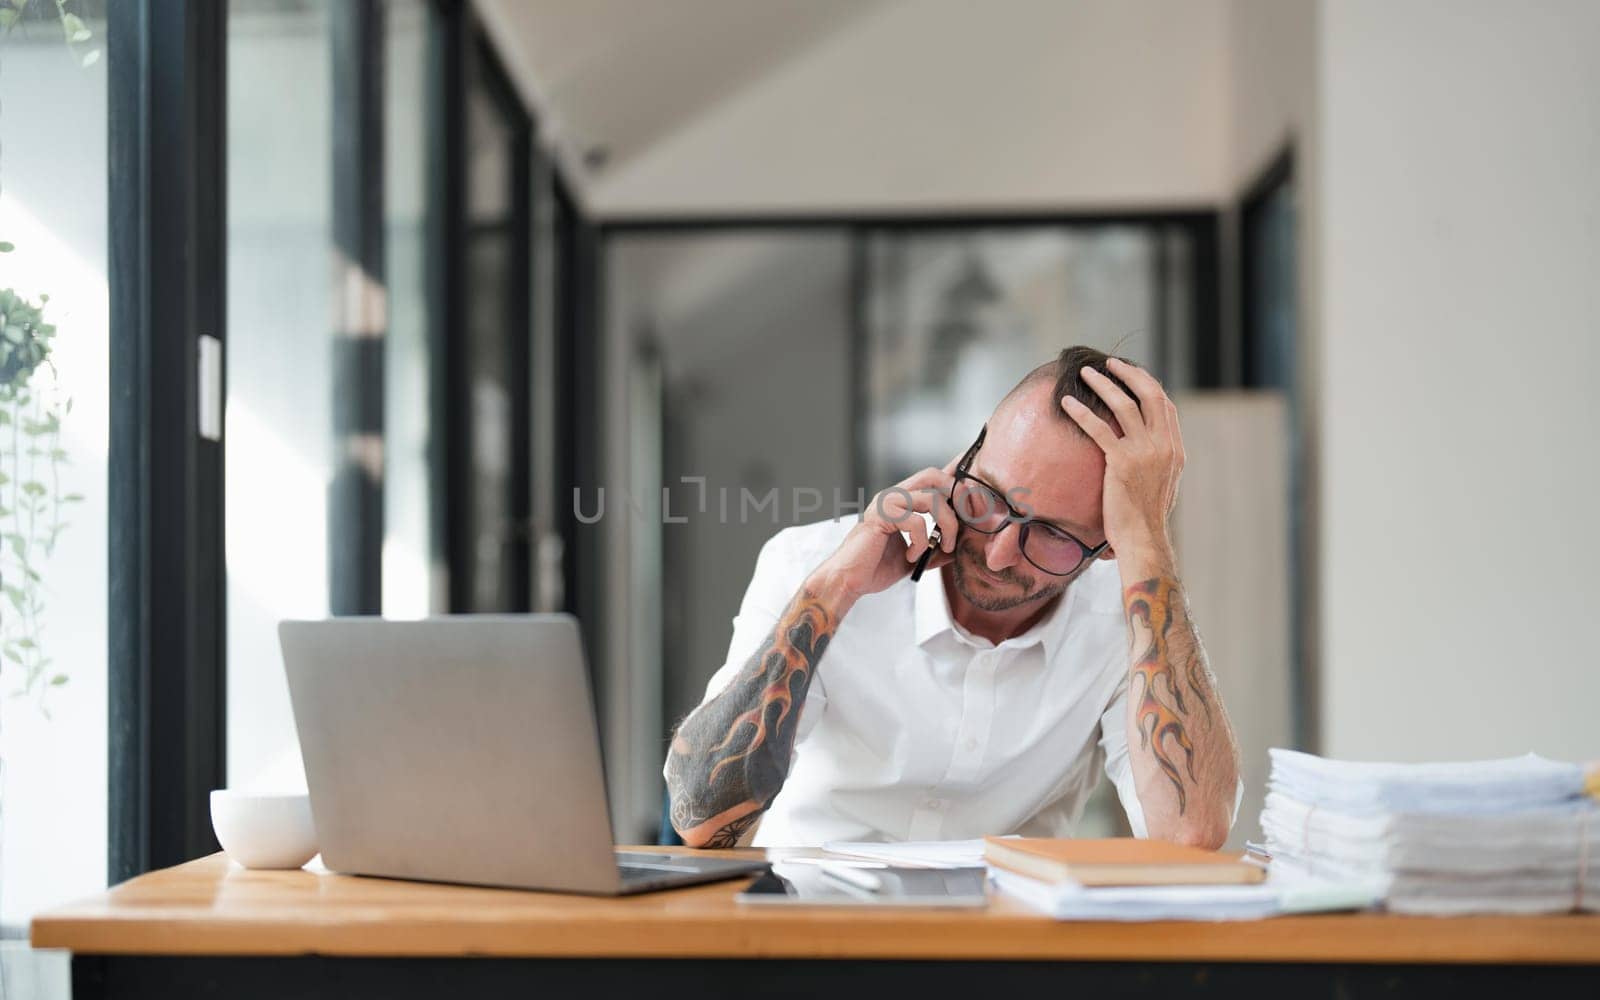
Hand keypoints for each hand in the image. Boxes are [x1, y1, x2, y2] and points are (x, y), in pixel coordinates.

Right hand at [815, 457, 962, 601]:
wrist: (848, 580)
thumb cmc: (875, 568)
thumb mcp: (917, 556)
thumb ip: (937, 547)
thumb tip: (962, 544)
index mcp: (901, 501)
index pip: (933, 478)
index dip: (955, 482)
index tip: (974, 502)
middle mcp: (893, 496)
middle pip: (934, 475)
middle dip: (957, 495)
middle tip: (967, 520)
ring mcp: (886, 503)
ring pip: (932, 499)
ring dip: (947, 526)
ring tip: (944, 547)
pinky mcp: (881, 516)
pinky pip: (917, 522)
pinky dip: (922, 543)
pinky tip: (913, 557)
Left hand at [1060, 358, 1184, 558]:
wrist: (1142, 539)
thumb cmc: (1145, 518)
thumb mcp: (1162, 484)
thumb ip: (1157, 461)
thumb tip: (1146, 448)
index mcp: (1175, 450)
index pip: (1165, 406)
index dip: (1148, 385)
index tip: (1131, 375)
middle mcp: (1164, 446)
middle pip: (1150, 395)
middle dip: (1129, 374)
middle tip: (1110, 364)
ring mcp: (1145, 453)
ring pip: (1124, 405)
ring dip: (1104, 384)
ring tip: (1086, 373)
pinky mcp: (1122, 462)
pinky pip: (1099, 428)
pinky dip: (1081, 412)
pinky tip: (1066, 403)